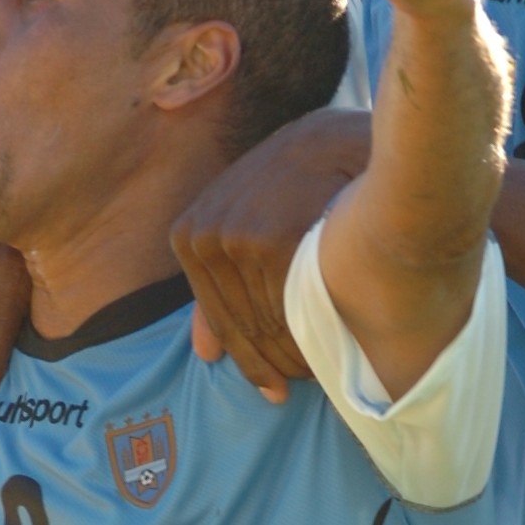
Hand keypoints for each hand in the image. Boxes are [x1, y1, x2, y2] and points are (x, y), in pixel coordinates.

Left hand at [170, 108, 370, 400]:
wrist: (335, 136)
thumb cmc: (292, 179)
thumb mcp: (241, 219)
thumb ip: (217, 284)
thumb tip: (202, 354)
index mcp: (189, 234)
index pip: (218, 318)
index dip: (247, 358)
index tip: (272, 387)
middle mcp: (205, 236)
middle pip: (241, 326)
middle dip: (271, 364)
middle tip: (300, 387)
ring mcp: (237, 237)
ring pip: (266, 323)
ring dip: (293, 356)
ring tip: (321, 373)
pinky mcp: (274, 241)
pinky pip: (291, 310)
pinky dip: (311, 337)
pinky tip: (331, 349)